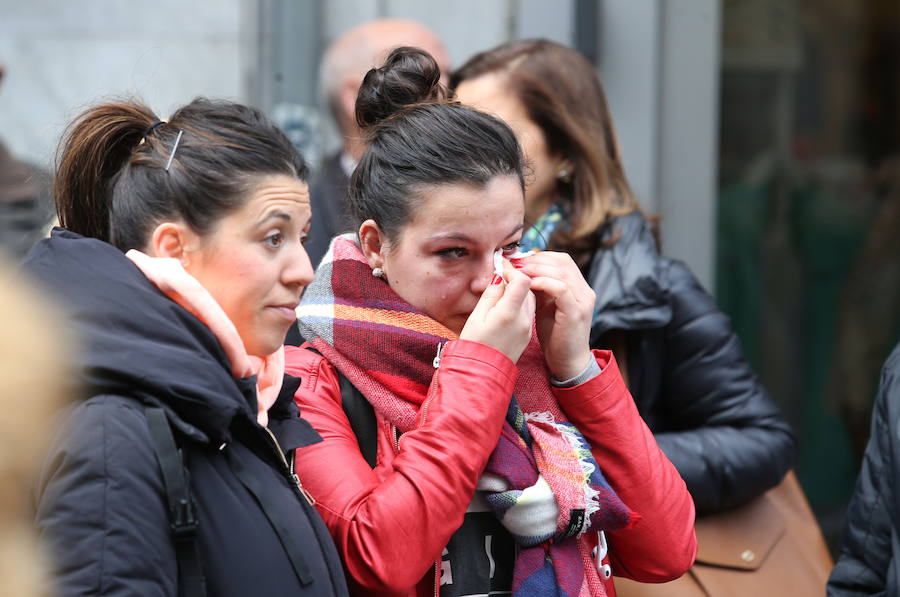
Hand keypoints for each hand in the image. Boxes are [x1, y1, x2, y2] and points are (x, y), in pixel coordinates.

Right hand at [460, 259, 534, 362]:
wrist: (482, 373)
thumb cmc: (474, 344)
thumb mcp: (477, 315)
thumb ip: (491, 294)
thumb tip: (500, 277)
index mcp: (509, 313)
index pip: (522, 281)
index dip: (513, 271)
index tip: (501, 269)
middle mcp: (523, 320)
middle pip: (529, 288)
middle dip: (516, 279)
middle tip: (501, 278)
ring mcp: (527, 328)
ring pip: (531, 299)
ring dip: (520, 291)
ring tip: (503, 292)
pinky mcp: (528, 335)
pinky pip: (529, 312)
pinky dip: (522, 304)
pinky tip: (508, 306)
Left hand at [510, 251, 593, 378]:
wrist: (567, 361)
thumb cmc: (555, 334)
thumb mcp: (545, 305)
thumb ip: (539, 287)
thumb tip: (521, 270)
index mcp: (578, 286)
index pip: (561, 260)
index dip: (539, 256)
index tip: (518, 260)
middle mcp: (584, 290)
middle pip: (562, 261)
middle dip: (535, 260)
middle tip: (514, 263)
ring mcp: (583, 301)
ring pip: (561, 271)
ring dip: (536, 269)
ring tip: (518, 272)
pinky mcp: (576, 312)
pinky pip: (561, 288)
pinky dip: (543, 282)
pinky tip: (528, 285)